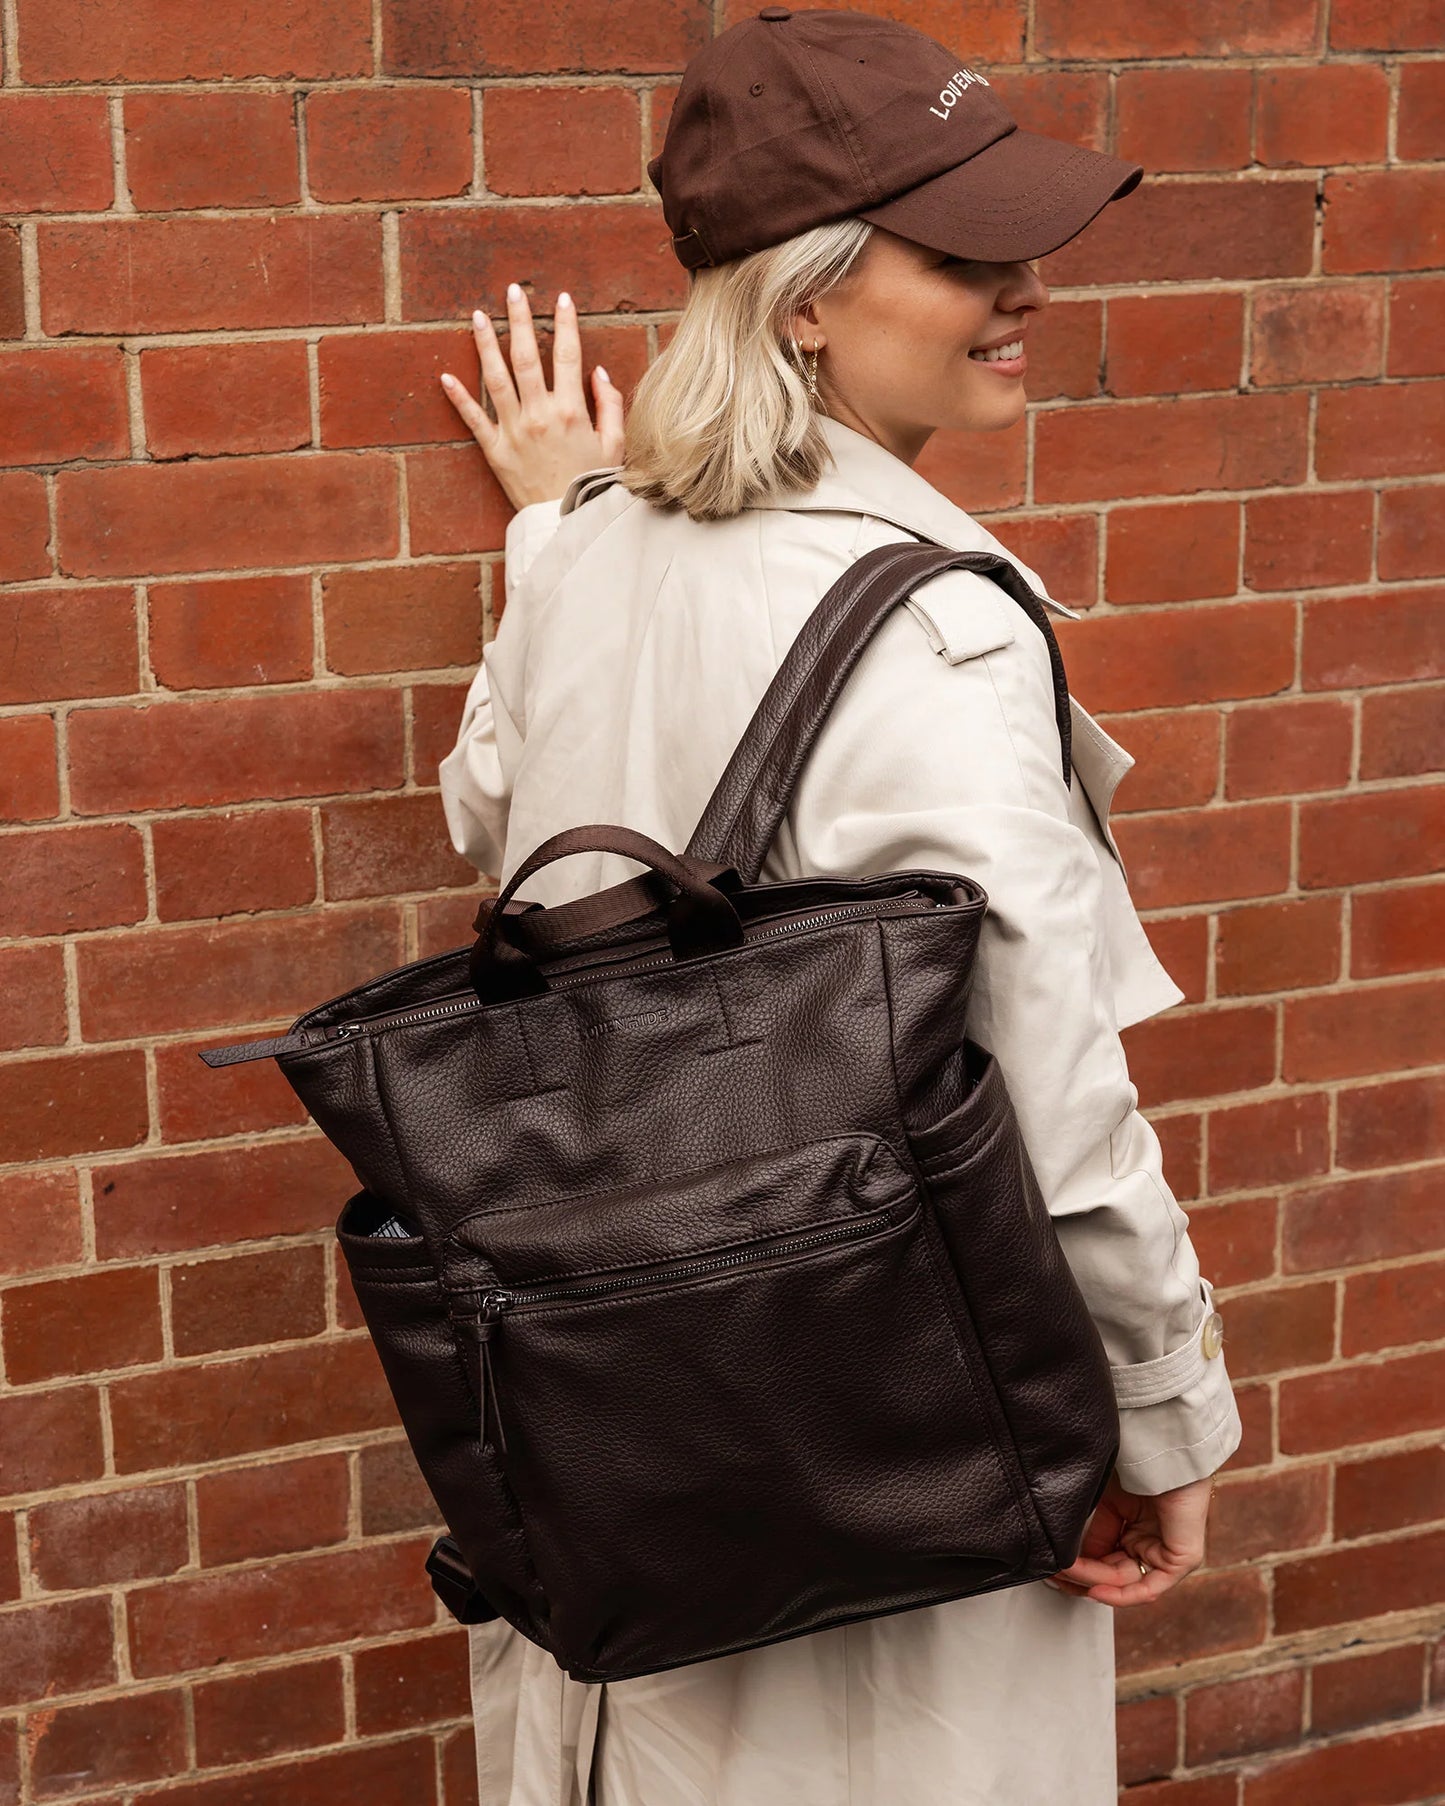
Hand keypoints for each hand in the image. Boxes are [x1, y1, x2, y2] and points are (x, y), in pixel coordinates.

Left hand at [439, 282, 625, 510]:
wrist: (566, 523)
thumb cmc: (592, 486)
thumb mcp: (614, 446)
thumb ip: (610, 406)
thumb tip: (597, 373)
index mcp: (571, 411)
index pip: (567, 355)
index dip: (565, 324)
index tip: (561, 298)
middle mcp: (539, 415)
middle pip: (525, 357)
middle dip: (518, 320)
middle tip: (512, 291)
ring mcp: (514, 432)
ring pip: (495, 379)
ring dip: (484, 345)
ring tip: (476, 317)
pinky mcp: (495, 451)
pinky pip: (473, 420)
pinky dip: (458, 398)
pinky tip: (444, 376)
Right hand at [1044, 1471, 1214, 1607]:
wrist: (1161, 1451)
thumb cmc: (1137, 1465)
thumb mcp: (1107, 1503)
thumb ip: (1094, 1535)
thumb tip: (1069, 1560)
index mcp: (1137, 1528)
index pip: (1106, 1558)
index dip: (1079, 1567)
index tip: (1053, 1567)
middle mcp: (1152, 1543)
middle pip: (1113, 1574)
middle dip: (1082, 1579)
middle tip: (1055, 1577)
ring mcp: (1167, 1553)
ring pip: (1125, 1582)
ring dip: (1093, 1583)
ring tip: (1067, 1576)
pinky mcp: (1182, 1559)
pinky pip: (1148, 1586)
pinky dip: (1120, 1594)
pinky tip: (1095, 1590)